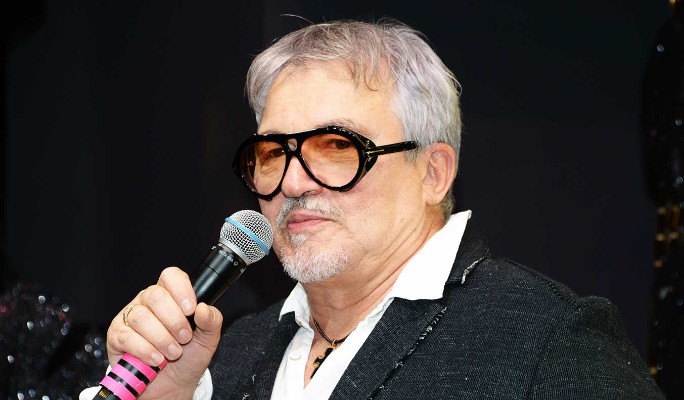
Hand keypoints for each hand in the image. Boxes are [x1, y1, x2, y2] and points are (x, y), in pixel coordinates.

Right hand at [106, 267, 222, 398]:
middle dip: (174, 320)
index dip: (181, 289)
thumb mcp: (208, 340)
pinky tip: (156, 359)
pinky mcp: (116, 336)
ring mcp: (130, 317)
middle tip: (184, 338)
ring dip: (161, 338)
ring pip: (141, 317)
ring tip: (173, 353)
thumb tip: (204, 308)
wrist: (172, 386)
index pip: (171, 276)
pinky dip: (145, 350)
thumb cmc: (188, 358)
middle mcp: (148, 302)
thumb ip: (212, 321)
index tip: (191, 309)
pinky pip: (126, 336)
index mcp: (171, 296)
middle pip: (155, 295)